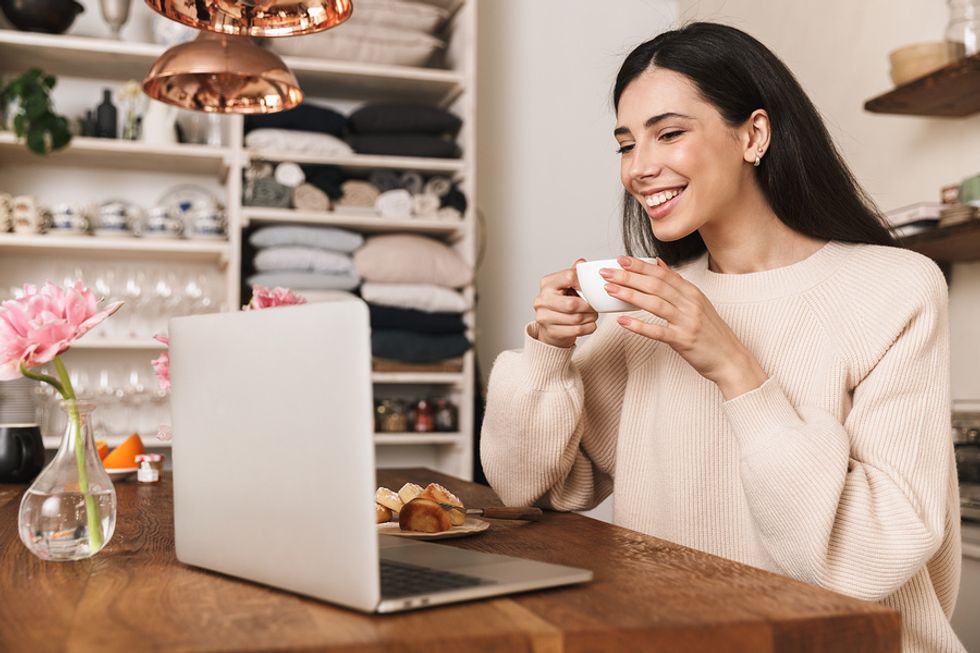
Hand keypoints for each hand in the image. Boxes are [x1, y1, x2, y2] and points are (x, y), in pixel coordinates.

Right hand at [533, 260, 598, 347]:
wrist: (550, 325)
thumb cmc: (561, 302)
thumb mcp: (566, 285)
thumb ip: (574, 274)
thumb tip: (581, 263)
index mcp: (547, 283)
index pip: (569, 277)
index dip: (585, 283)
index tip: (592, 289)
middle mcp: (542, 299)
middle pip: (572, 304)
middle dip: (589, 306)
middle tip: (595, 307)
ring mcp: (544, 317)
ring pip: (576, 318)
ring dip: (590, 318)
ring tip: (593, 315)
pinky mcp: (550, 331)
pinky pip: (576, 330)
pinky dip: (588, 328)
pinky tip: (590, 324)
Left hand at [601, 257, 766, 398]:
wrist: (730, 358)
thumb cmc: (711, 332)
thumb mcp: (697, 302)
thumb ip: (676, 283)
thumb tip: (658, 263)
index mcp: (692, 292)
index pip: (662, 273)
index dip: (640, 265)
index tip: (620, 259)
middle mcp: (690, 303)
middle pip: (655, 285)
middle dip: (629, 276)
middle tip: (607, 272)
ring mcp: (687, 321)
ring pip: (655, 303)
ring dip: (630, 295)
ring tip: (610, 290)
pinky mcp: (684, 340)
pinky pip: (658, 332)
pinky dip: (639, 326)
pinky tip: (623, 322)